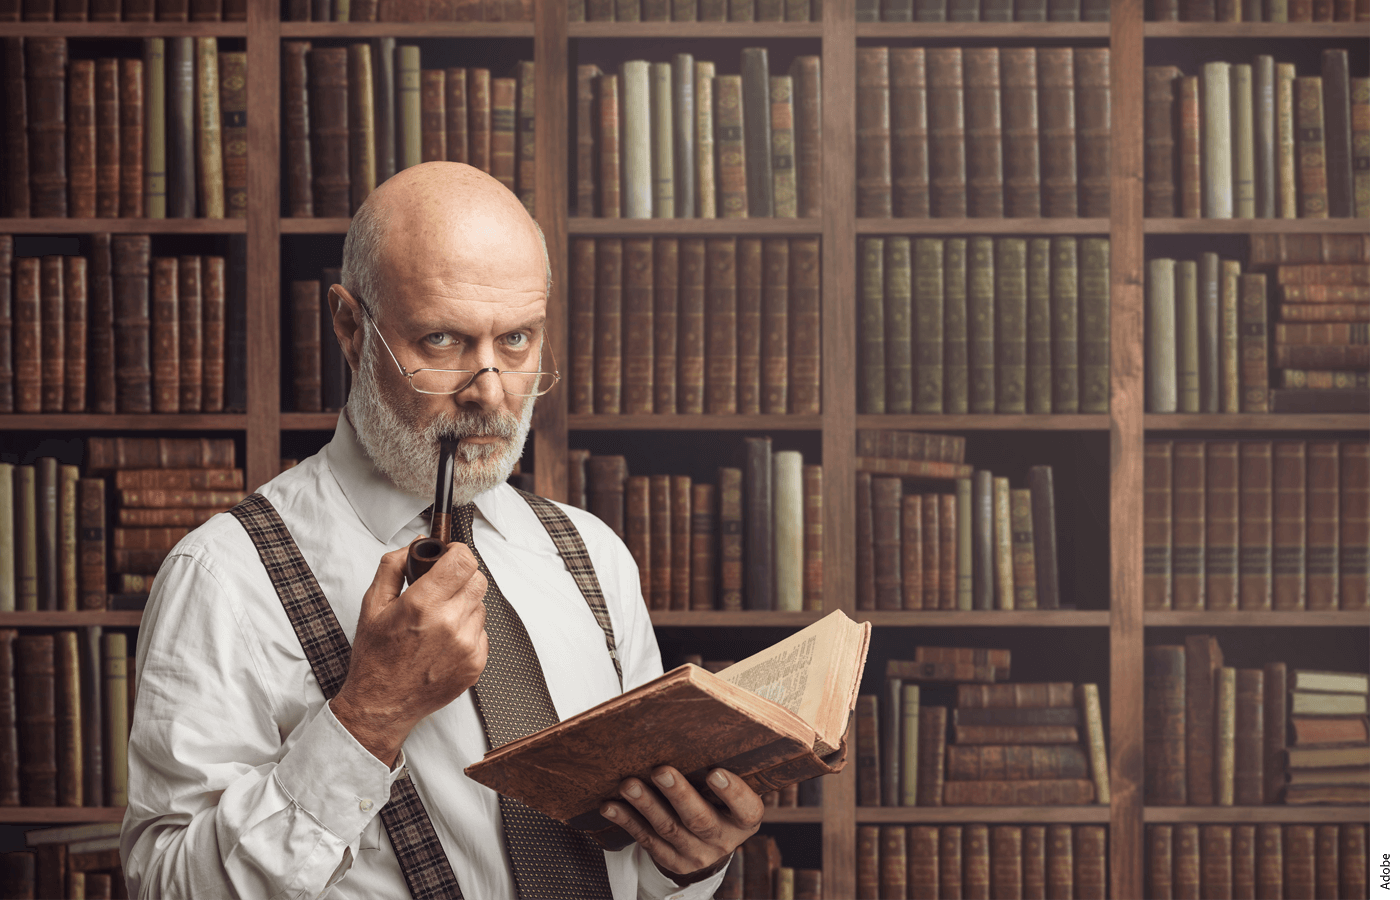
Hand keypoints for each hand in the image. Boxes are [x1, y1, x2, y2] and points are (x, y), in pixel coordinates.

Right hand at [330, 542, 489, 765]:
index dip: (458, 552)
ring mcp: (466, 646)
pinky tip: (445, 640)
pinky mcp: (476, 663)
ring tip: (439, 618)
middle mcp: (449, 624)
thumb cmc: (375, 658)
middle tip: (443, 586)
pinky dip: (467, 629)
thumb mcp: (372, 605)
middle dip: (461, 576)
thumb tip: (417, 544)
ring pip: (481, 605)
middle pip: (478, 579)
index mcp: (423, 605)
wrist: (382, 705)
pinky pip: (482, 631)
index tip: (449, 555)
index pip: (463, 561)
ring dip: (464, 604)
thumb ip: (393, 566)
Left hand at [600, 767, 763, 883]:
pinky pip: (647, 840)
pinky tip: (611, 806)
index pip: (747, 809)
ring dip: (646, 805)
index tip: (715, 773)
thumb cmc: (718, 800)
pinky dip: (628, 821)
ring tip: (629, 785)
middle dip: (679, 795)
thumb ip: (719, 768)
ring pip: (668, 829)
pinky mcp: (672, 862)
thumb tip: (694, 727)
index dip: (733, 793)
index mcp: (744, 820)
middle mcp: (723, 840)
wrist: (707, 843)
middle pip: (700, 819)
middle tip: (660, 771)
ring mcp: (697, 855)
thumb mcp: (729, 792)